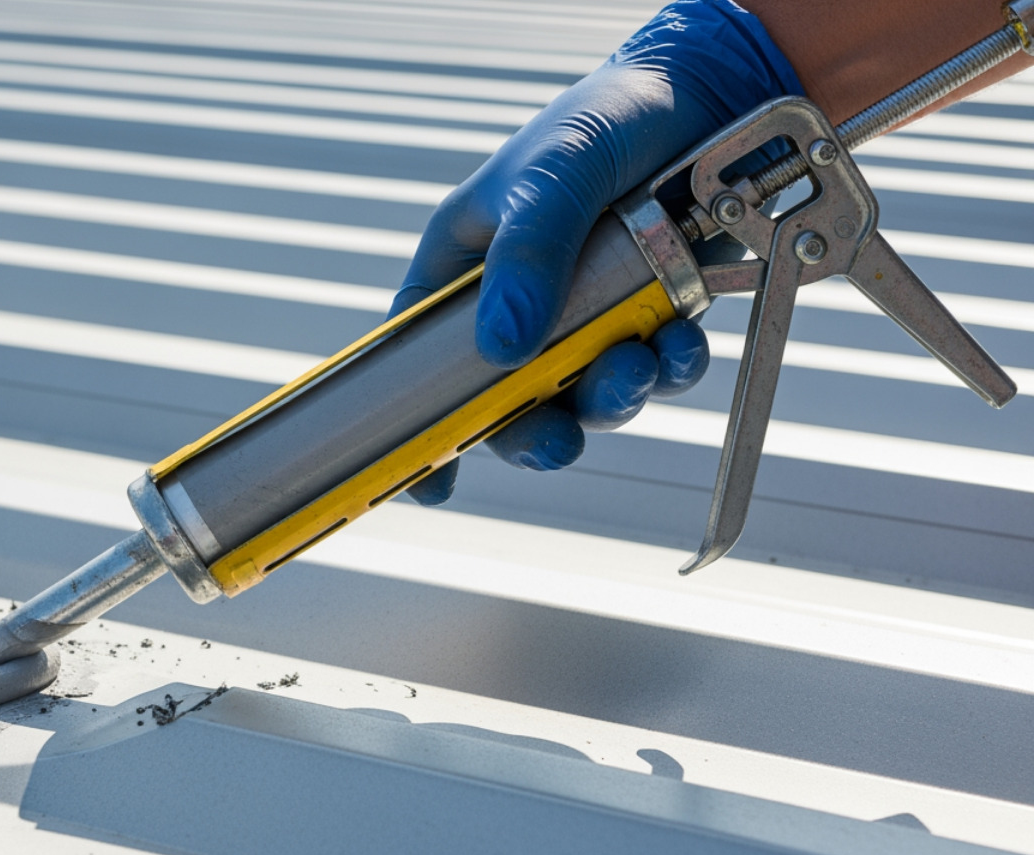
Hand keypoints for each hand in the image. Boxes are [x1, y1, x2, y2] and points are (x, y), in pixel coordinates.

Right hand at [392, 0, 802, 504]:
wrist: (718, 89)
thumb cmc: (609, 114)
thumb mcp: (554, 175)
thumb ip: (528, 256)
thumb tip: (503, 350)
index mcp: (466, 267)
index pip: (420, 357)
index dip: (421, 423)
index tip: (432, 481)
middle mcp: (519, 298)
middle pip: (509, 397)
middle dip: (540, 427)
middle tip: (564, 439)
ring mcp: (586, 311)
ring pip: (586, 392)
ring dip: (614, 396)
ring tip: (641, 362)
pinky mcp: (649, 312)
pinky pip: (652, 367)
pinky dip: (668, 367)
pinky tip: (680, 339)